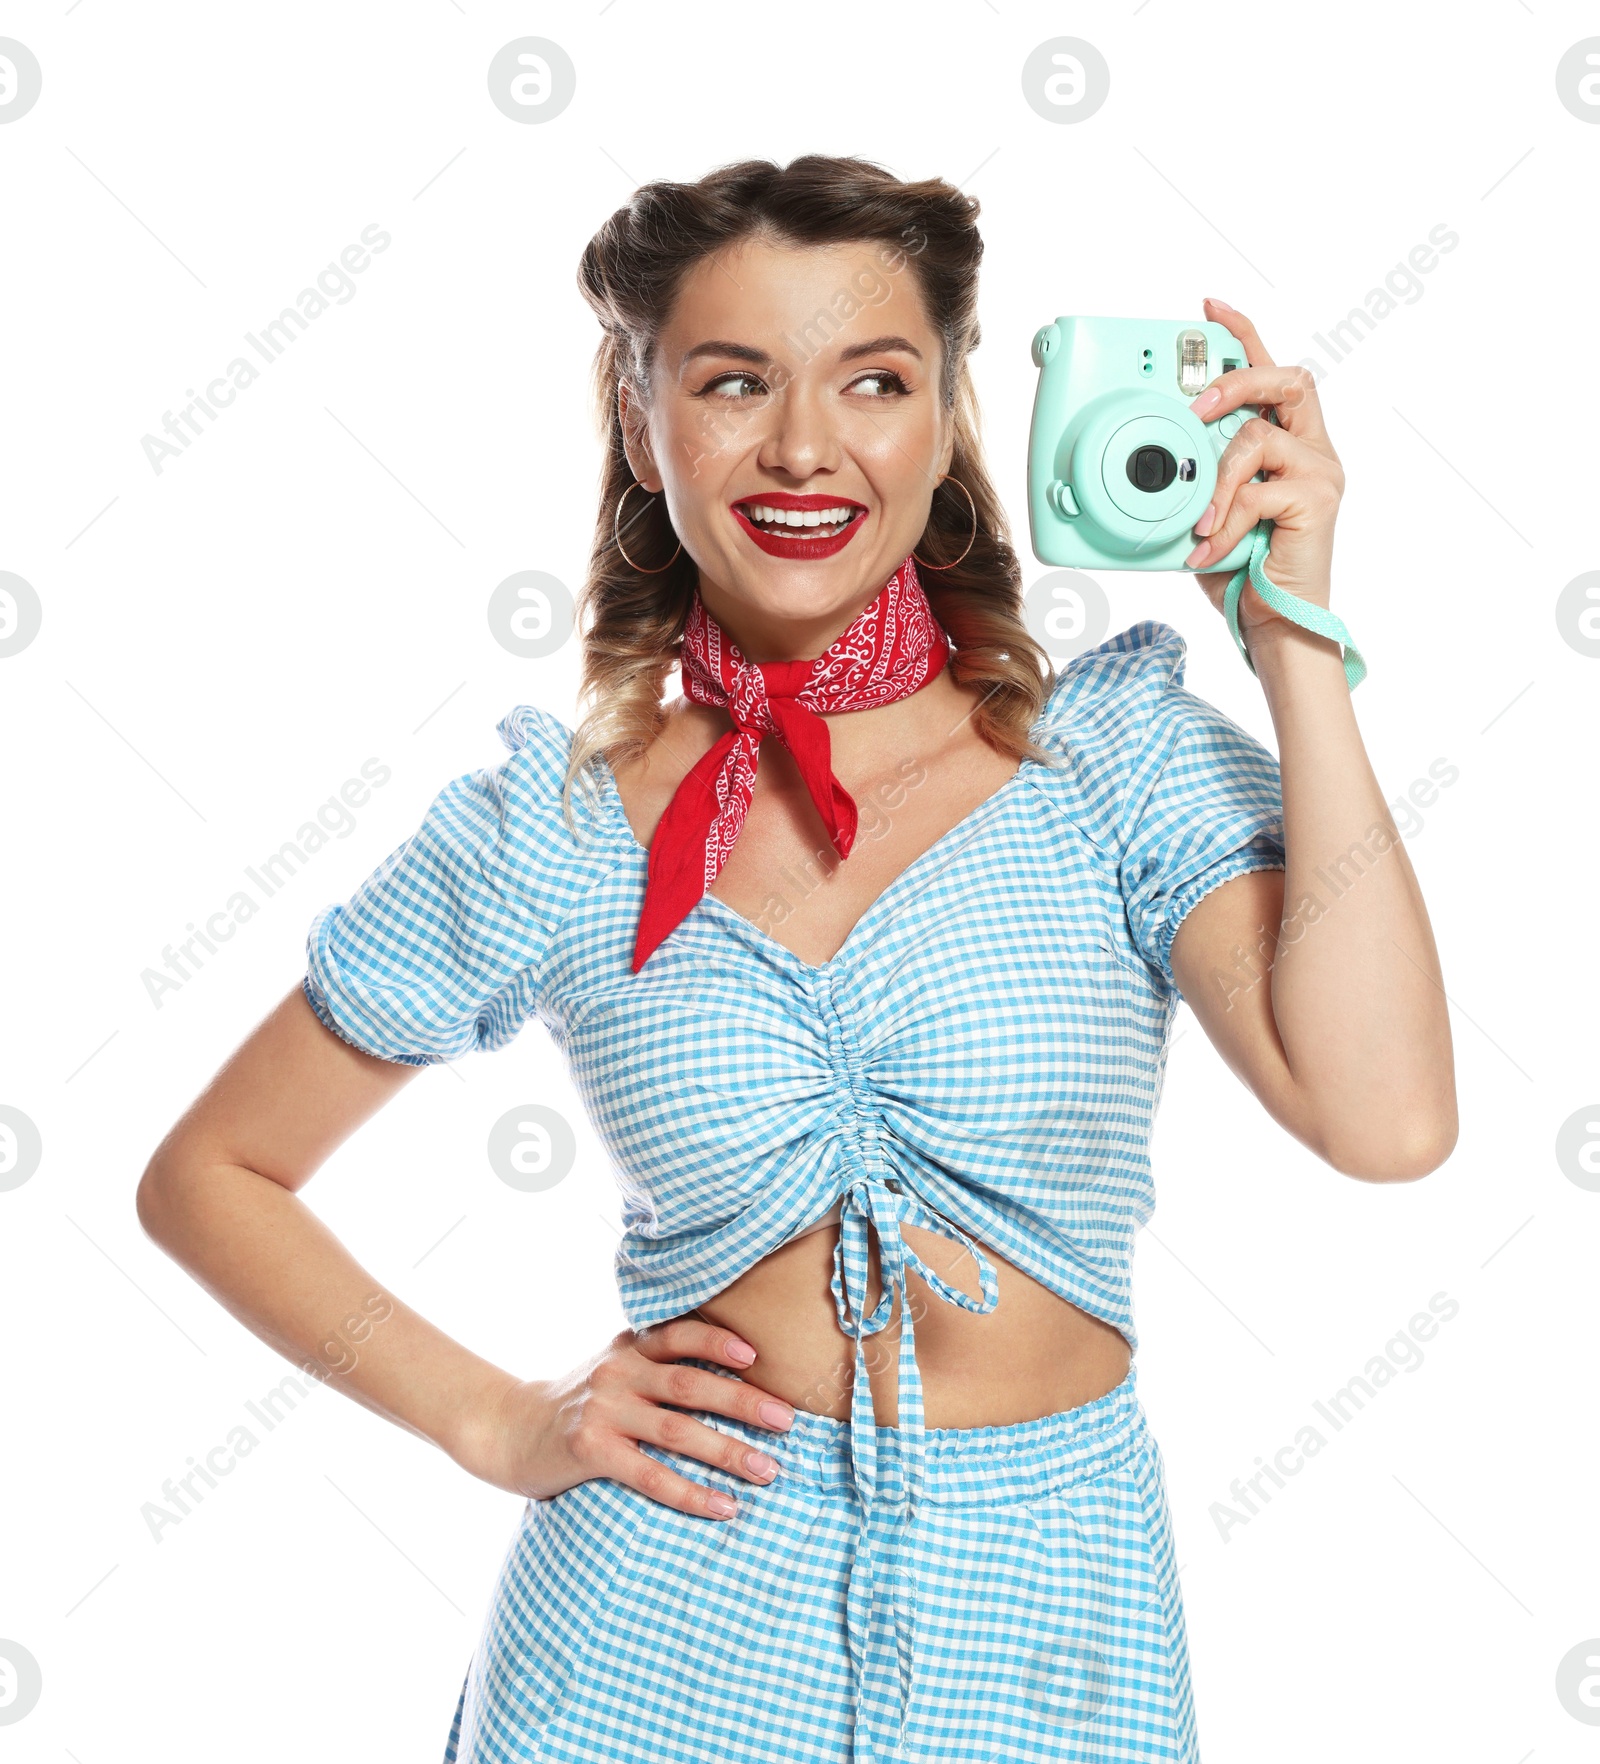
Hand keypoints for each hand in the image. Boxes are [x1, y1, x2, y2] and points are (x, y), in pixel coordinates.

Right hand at [456, 1320, 796, 1519]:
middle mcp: (619, 1372)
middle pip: (692, 1384)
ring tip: (768, 1471)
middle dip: (745, 1403)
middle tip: (787, 1421)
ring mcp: (603, 1411)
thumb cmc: (578, 1402)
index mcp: (629, 1346)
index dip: (719, 1341)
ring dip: (729, 1452)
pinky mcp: (589, 1451)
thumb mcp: (614, 1369)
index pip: (681, 1334)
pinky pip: (650, 1476)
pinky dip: (692, 1493)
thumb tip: (733, 1377)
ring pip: (678, 1431)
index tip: (758, 1356)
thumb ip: (656, 1364)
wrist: (507, 1428)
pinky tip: (724, 1506)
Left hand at [1184, 296, 1345, 637]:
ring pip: (1257, 438)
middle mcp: (1312, 449)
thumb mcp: (1208, 513)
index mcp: (1289, 444)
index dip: (1243, 336)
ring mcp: (1320, 472)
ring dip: (1215, 478)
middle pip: (1286, 380)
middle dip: (1236, 380)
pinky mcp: (1318, 500)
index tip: (1209, 309)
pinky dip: (1222, 521)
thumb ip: (1197, 477)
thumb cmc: (1242, 571)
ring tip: (1198, 522)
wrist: (1274, 624)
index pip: (1273, 372)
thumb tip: (1153, 459)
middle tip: (1196, 405)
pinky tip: (1207, 548)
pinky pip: (1256, 492)